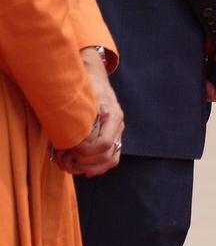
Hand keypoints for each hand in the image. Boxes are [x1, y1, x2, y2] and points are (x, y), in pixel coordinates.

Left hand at [56, 50, 123, 176]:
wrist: (94, 78)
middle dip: (85, 162)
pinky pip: (110, 158)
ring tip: (73, 165)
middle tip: (68, 157)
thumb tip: (77, 140)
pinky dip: (97, 167)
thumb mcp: (83, 99)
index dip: (85, 151)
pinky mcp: (112, 137)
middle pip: (108, 157)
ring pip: (111, 161)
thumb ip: (82, 118)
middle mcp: (118, 127)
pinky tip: (83, 168)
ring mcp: (117, 133)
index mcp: (113, 117)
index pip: (104, 144)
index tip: (70, 147)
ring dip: (91, 168)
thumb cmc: (86, 87)